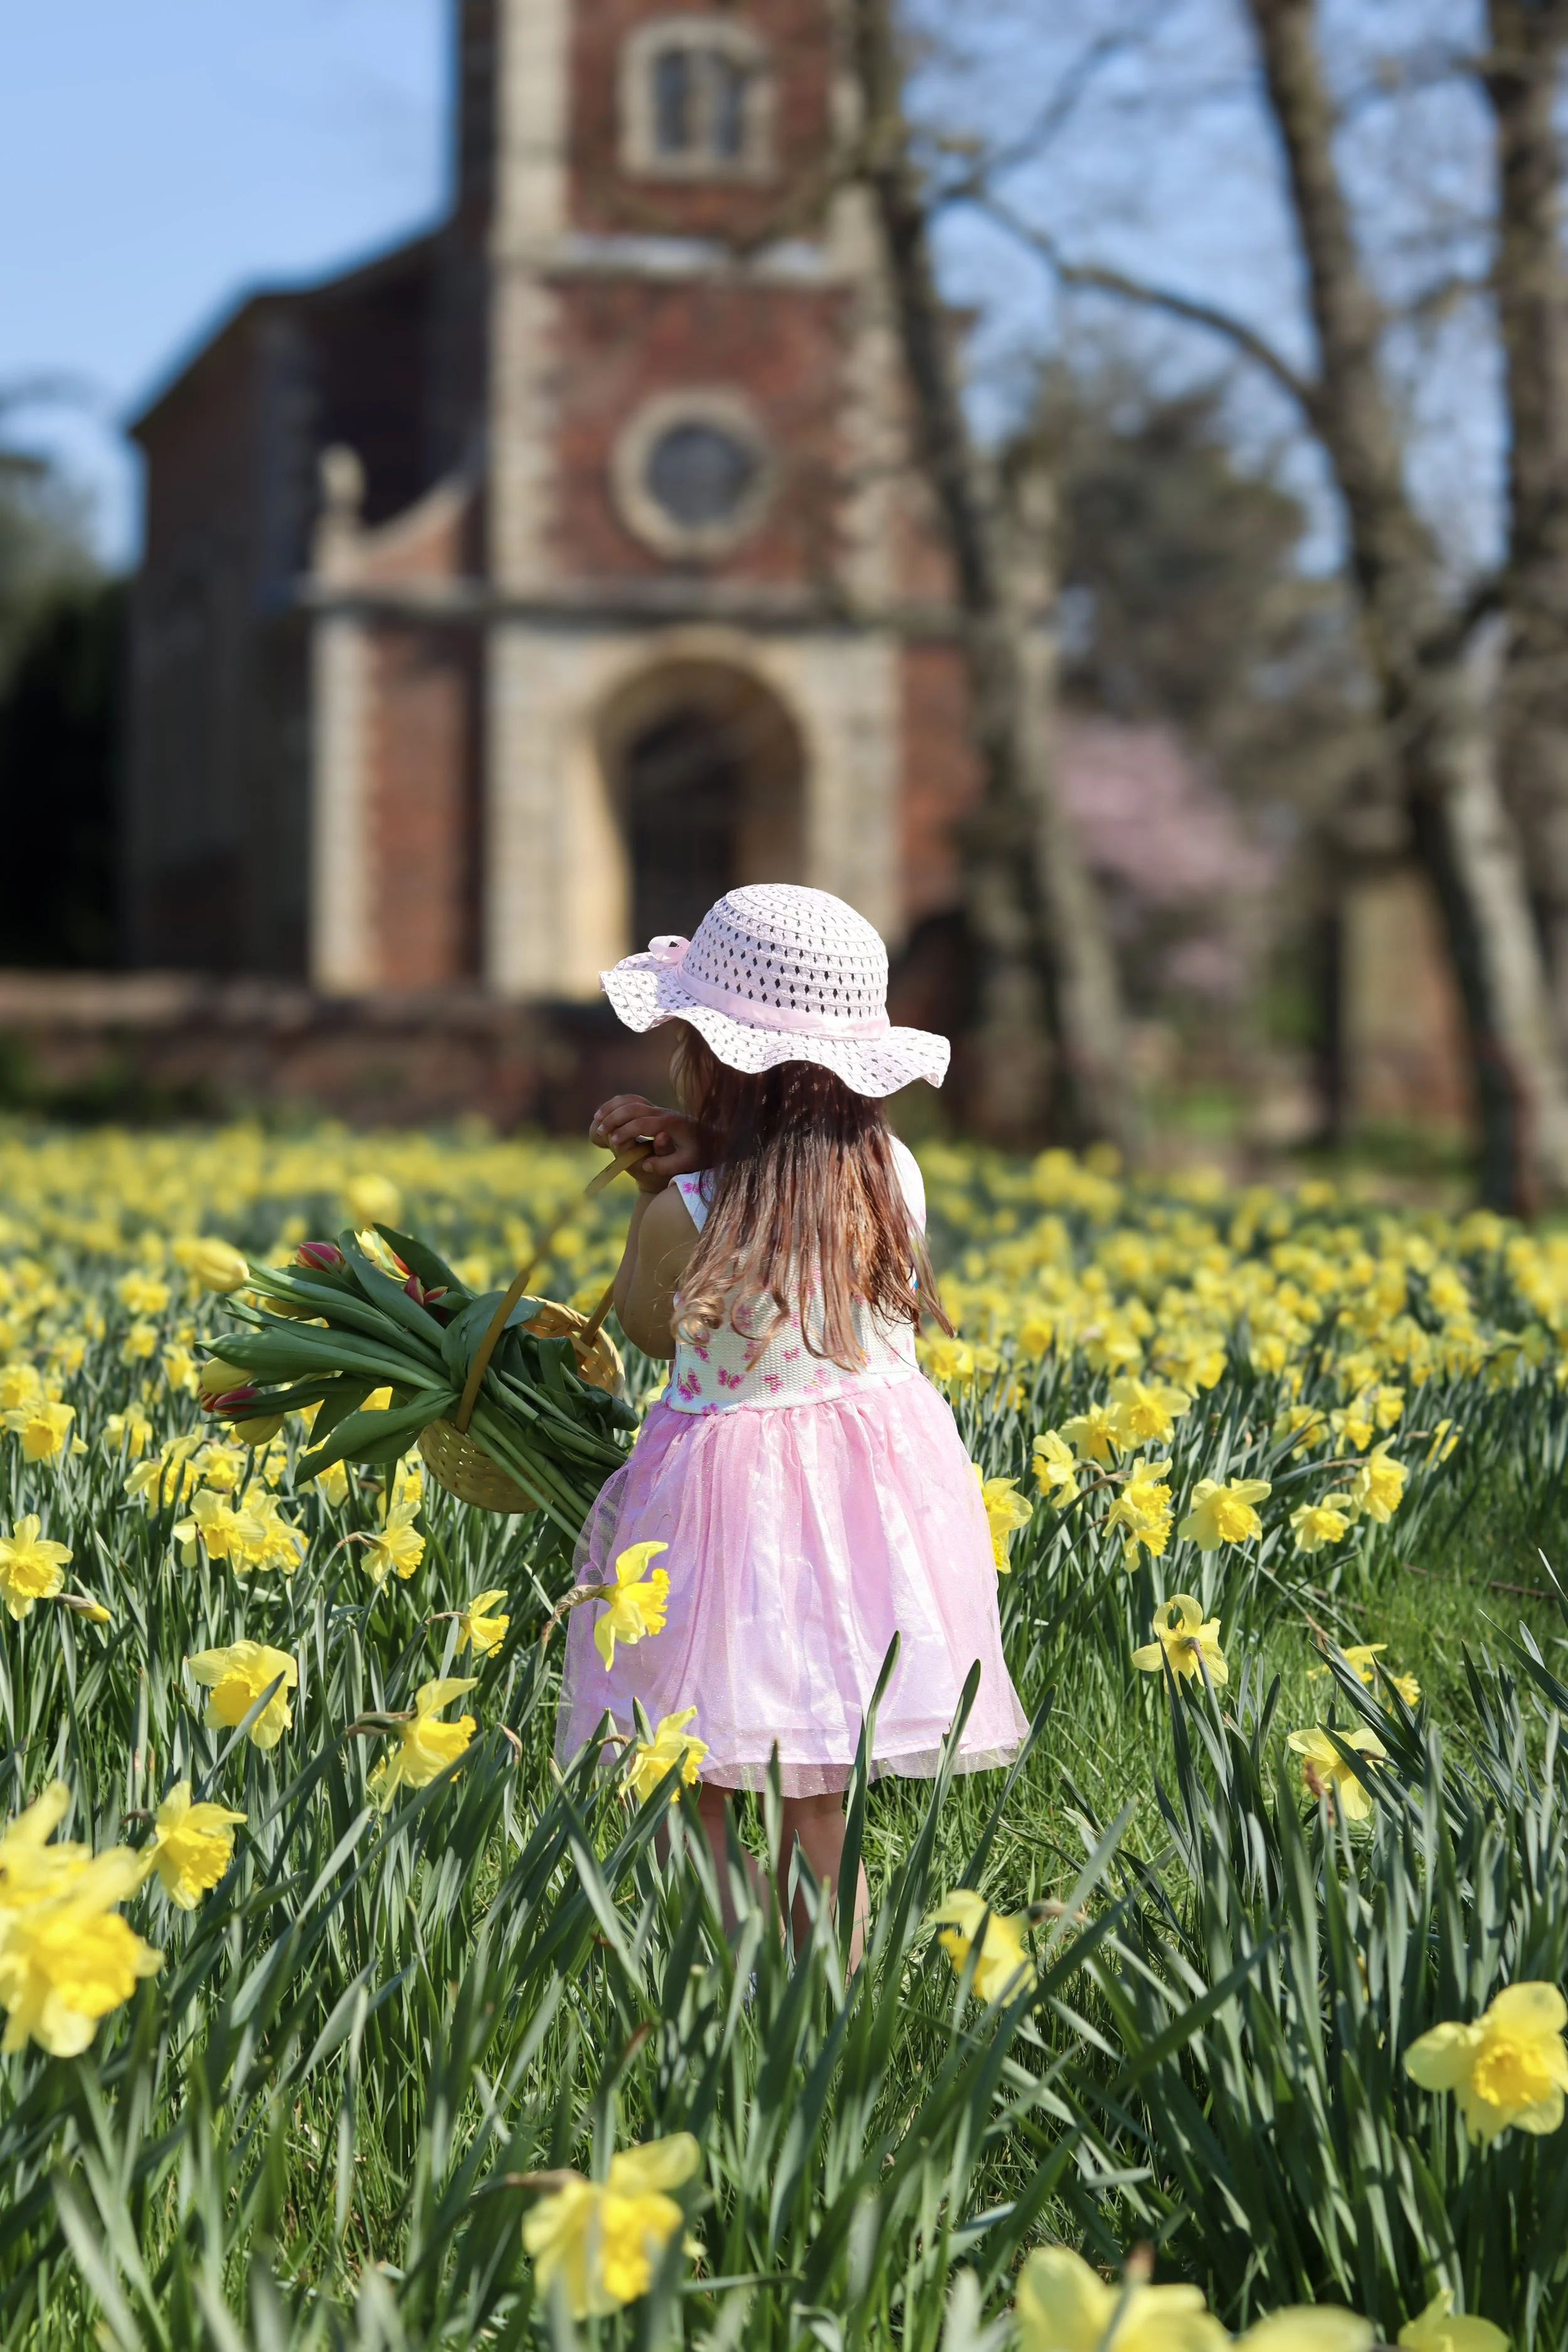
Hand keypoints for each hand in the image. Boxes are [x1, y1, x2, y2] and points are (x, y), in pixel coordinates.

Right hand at [589, 1095, 705, 1189]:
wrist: (714, 1139)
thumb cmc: (701, 1154)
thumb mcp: (687, 1164)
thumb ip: (666, 1165)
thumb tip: (645, 1164)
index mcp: (671, 1124)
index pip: (643, 1123)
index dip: (626, 1131)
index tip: (613, 1142)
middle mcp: (664, 1113)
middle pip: (634, 1107)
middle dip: (615, 1118)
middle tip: (602, 1131)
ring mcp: (660, 1109)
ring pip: (632, 1100)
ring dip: (613, 1107)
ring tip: (597, 1119)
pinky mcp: (657, 1110)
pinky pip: (634, 1100)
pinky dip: (618, 1104)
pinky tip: (607, 1113)